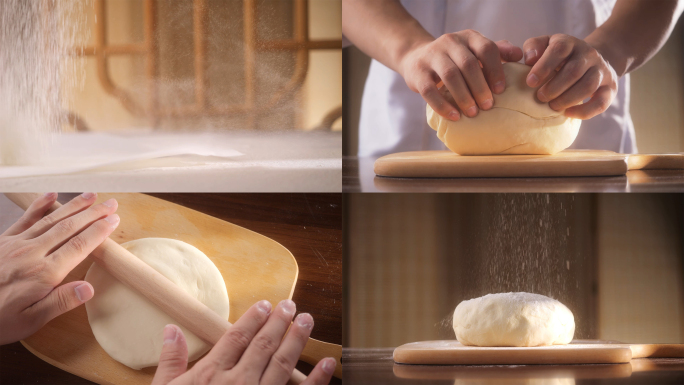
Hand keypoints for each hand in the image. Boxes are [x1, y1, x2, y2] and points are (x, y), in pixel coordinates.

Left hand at [0, 193, 118, 344]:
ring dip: (73, 206)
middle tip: (111, 204)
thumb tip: (88, 289)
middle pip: (69, 228)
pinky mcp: (3, 241)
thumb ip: (60, 302)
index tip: (113, 221)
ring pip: (50, 219)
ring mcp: (16, 244)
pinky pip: (25, 219)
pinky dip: (39, 205)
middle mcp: (32, 254)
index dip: (98, 232)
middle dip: (92, 214)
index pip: (78, 247)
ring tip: (91, 196)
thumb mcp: (30, 321)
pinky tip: (51, 195)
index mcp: (43, 274)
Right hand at [152, 300, 335, 384]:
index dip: (252, 318)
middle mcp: (236, 383)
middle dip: (278, 322)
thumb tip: (171, 330)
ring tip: (307, 320)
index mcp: (210, 375)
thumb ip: (171, 362)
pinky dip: (317, 380)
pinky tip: (329, 363)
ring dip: (297, 339)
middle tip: (290, 305)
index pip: (236, 338)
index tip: (265, 304)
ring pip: (282, 363)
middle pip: (262, 345)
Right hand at [398, 30, 522, 119]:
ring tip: (473, 113)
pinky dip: (443, 106)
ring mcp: (431, 56)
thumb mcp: (474, 51)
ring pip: (450, 76)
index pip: (486, 48)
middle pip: (468, 64)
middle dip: (480, 87)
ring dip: (464, 97)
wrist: (416, 58)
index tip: (501, 90)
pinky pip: (430, 91)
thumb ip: (497, 52)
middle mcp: (450, 42)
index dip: (496, 69)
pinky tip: (454, 116)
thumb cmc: (454, 60)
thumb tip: (520, 56)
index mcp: (468, 37)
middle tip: (488, 106)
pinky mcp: (417, 72)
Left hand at [523, 33, 617, 119]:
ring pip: (588, 86)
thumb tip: (530, 59)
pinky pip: (601, 102)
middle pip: (574, 71)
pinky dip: (584, 111)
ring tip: (552, 106)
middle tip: (540, 97)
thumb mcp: (546, 45)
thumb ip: (533, 47)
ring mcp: (602, 70)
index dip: (544, 66)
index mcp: (570, 43)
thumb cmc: (559, 57)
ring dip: (567, 99)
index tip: (530, 82)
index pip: (560, 49)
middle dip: (554, 87)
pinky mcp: (610, 87)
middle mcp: (589, 54)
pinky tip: (568, 114)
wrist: (592, 60)